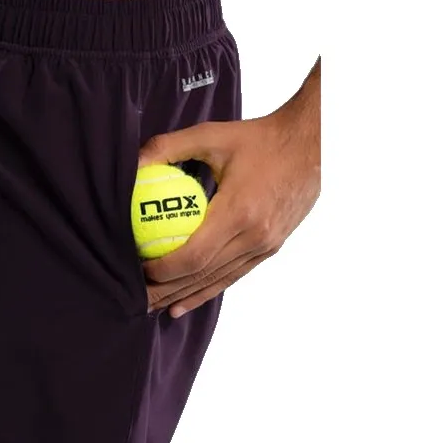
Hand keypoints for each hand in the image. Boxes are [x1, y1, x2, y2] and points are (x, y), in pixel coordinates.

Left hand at [139, 100, 319, 317]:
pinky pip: (234, 275)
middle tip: (136, 298)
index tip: (139, 268)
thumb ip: (167, 147)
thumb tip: (132, 164)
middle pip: (203, 275)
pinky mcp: (272, 247)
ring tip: (155, 307)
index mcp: (239, 212)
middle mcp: (255, 236)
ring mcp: (266, 246)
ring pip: (219, 280)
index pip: (195, 256)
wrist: (311, 145)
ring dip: (185, 296)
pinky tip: (186, 302)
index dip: (164, 269)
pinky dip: (208, 289)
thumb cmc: (258, 138)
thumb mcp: (210, 135)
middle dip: (166, 290)